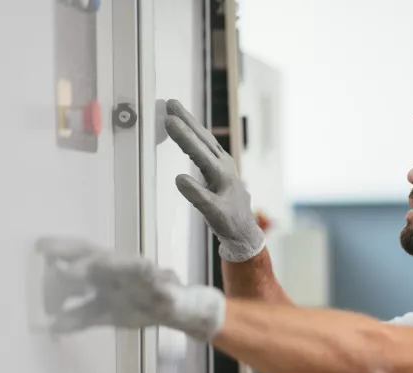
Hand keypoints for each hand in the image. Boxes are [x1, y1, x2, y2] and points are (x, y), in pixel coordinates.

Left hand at [34, 237, 225, 338]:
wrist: (177, 309)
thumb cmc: (139, 305)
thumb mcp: (104, 314)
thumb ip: (79, 318)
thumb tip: (50, 327)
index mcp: (103, 272)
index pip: (78, 259)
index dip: (59, 252)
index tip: (38, 248)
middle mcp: (119, 267)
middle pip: (94, 255)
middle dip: (72, 252)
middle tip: (47, 251)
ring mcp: (140, 273)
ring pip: (121, 264)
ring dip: (103, 263)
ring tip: (80, 268)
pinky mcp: (161, 282)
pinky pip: (154, 277)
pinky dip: (148, 272)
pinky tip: (144, 266)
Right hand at [164, 99, 265, 261]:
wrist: (244, 229)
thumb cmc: (229, 222)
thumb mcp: (213, 213)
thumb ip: (197, 195)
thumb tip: (179, 179)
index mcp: (222, 174)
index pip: (198, 150)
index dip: (183, 135)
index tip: (169, 120)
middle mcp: (224, 164)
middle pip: (202, 138)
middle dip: (186, 120)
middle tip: (170, 103)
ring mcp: (223, 164)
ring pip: (205, 139)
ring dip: (190, 123)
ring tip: (175, 108)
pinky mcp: (220, 167)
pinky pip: (206, 145)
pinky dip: (194, 135)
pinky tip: (188, 129)